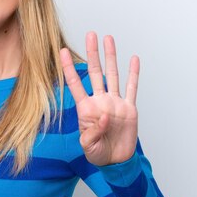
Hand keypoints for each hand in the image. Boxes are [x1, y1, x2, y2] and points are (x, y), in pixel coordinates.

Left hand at [60, 32, 139, 166]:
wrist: (116, 161)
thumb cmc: (98, 154)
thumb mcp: (88, 147)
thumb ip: (92, 133)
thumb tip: (103, 116)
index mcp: (86, 109)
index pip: (75, 83)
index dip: (69, 67)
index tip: (63, 51)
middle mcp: (100, 101)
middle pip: (95, 72)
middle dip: (92, 53)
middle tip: (90, 35)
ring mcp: (115, 103)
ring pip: (113, 74)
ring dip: (111, 57)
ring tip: (108, 38)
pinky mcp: (129, 108)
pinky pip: (132, 88)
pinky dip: (133, 74)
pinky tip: (133, 59)